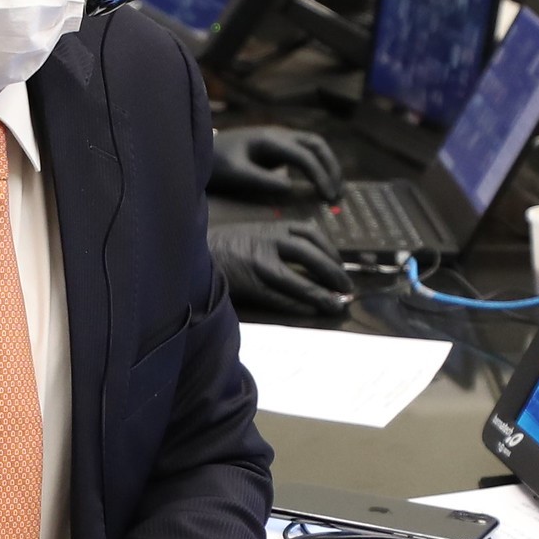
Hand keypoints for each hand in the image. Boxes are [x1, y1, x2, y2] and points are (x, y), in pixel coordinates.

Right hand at [207, 219, 352, 314]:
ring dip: (320, 294)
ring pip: (297, 281)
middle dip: (333, 273)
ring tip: (336, 304)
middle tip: (346, 288)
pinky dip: (298, 305)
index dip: (331, 251)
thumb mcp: (254, 232)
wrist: (192, 254)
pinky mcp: (247, 286)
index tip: (340, 265)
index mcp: (271, 228)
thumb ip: (280, 239)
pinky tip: (311, 310)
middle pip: (310, 255)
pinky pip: (279, 298)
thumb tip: (314, 259)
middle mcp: (267, 242)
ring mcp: (257, 265)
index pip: (311, 234)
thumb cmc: (226, 246)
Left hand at [209, 126, 343, 200]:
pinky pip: (306, 153)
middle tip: (337, 195)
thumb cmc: (216, 163)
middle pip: (317, 145)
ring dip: (328, 165)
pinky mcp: (278, 148)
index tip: (328, 198)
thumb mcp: (235, 173)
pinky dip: (318, 166)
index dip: (320, 176)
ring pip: (314, 146)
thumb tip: (291, 188)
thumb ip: (261, 180)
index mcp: (270, 140)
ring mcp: (280, 139)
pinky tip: (321, 185)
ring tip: (336, 190)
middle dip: (332, 168)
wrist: (202, 151)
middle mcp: (279, 135)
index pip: (305, 156)